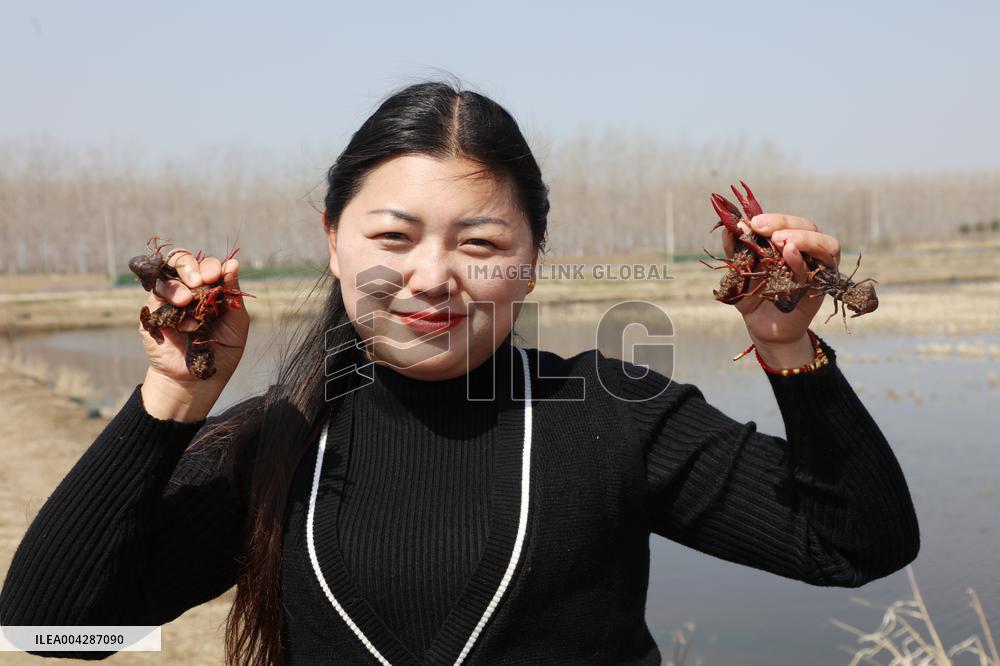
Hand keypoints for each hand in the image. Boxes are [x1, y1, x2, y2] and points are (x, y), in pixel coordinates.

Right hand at [138, 245, 249, 418]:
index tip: (217, 274)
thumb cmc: (221, 350)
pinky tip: (184, 324)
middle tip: (199, 280)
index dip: (210, 265)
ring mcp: (167, 300)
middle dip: (189, 266)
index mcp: (209, 287)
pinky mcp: (152, 314)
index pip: (206, 265)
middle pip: (180, 260)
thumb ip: (233, 293)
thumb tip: (232, 263)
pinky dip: (169, 307)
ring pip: (165, 277)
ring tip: (188, 301)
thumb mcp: (236, 323)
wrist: (198, 380)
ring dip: (177, 286)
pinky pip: (154, 300)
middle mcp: (187, 289)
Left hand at [721, 213, 840, 364]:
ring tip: (781, 241)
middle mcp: (809, 252)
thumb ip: (736, 249)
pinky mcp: (818, 290)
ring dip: (804, 239)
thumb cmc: (752, 293)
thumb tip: (729, 228)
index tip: (753, 222)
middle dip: (787, 224)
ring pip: (826, 245)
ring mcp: (817, 270)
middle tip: (763, 229)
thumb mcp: (740, 269)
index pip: (791, 222)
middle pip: (810, 227)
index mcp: (791, 242)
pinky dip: (802, 261)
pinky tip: (789, 253)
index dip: (775, 219)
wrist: (759, 324)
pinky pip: (816, 272)